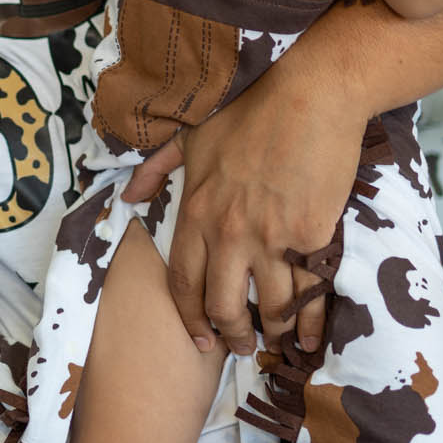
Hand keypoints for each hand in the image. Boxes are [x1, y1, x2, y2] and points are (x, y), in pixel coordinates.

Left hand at [122, 66, 358, 354]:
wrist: (311, 95)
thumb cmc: (250, 110)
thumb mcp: (192, 135)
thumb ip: (156, 169)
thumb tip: (130, 197)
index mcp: (195, 213)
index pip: (183, 282)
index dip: (190, 318)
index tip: (199, 338)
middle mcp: (228, 233)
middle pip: (223, 305)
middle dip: (232, 335)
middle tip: (241, 347)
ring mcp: (271, 238)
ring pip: (270, 306)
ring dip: (275, 332)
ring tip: (281, 342)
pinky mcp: (311, 236)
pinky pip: (309, 291)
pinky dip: (312, 320)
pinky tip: (313, 338)